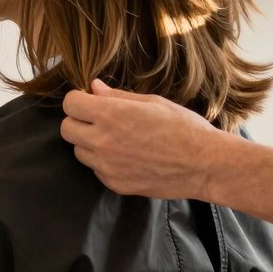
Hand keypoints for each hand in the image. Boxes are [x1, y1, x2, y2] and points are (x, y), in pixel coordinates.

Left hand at [60, 80, 235, 200]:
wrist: (205, 165)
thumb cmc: (183, 128)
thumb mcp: (152, 102)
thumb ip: (116, 96)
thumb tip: (93, 87)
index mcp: (110, 115)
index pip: (70, 104)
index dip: (79, 100)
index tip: (91, 101)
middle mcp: (103, 141)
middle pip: (67, 129)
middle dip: (79, 121)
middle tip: (100, 120)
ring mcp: (107, 166)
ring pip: (80, 151)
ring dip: (90, 143)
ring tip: (117, 139)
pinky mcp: (115, 184)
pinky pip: (96, 169)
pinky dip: (104, 162)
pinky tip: (127, 156)